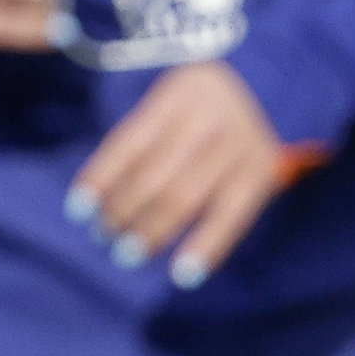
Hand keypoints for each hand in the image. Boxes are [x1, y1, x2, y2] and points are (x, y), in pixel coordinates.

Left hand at [70, 62, 318, 288]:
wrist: (277, 81)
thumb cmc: (204, 100)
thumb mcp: (173, 96)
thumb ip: (144, 134)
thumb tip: (100, 195)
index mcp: (178, 93)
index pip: (129, 143)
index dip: (101, 178)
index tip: (77, 210)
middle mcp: (209, 118)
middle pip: (155, 176)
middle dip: (123, 211)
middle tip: (104, 234)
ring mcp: (238, 146)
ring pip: (185, 199)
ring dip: (152, 232)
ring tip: (128, 253)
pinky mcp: (261, 172)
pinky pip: (230, 218)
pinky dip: (206, 248)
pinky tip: (182, 274)